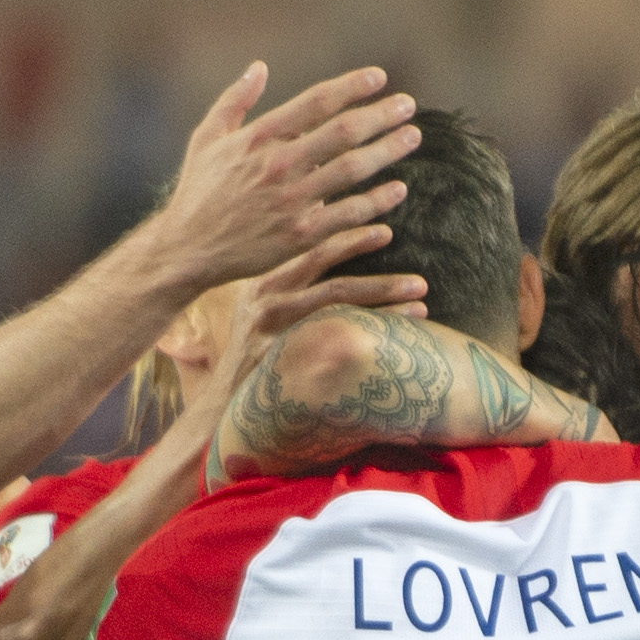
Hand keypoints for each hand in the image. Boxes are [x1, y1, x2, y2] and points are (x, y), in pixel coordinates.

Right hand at [140, 63, 425, 293]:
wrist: (186, 250)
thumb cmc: (197, 192)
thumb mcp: (207, 138)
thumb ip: (234, 100)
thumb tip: (260, 67)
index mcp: (259, 137)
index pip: (316, 102)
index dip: (352, 87)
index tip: (379, 78)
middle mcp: (278, 165)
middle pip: (344, 132)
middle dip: (381, 115)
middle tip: (409, 105)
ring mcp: (291, 201)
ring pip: (353, 170)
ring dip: (388, 151)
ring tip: (413, 137)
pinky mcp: (299, 235)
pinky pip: (348, 214)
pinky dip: (376, 201)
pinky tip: (397, 189)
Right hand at [203, 222, 432, 480]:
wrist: (219, 408)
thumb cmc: (248, 360)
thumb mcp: (259, 314)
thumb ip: (288, 286)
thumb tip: (321, 251)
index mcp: (263, 284)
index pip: (310, 250)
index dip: (350, 238)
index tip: (385, 232)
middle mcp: (265, 300)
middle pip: (328, 274)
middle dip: (378, 277)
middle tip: (417, 277)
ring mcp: (271, 330)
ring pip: (336, 304)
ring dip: (383, 299)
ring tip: (421, 301)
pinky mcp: (279, 358)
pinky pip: (333, 340)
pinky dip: (369, 333)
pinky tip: (396, 337)